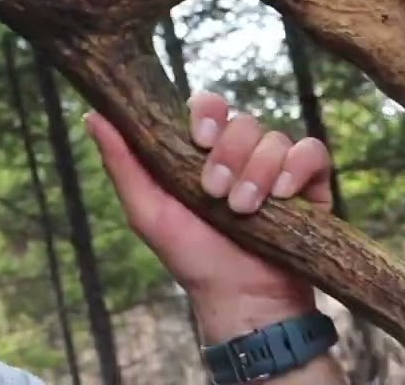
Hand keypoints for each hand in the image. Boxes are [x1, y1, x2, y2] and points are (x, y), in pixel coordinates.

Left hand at [85, 91, 333, 341]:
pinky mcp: (310, 183)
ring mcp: (276, 165)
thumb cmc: (191, 256)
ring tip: (243, 209)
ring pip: (274, 136)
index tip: (199, 140)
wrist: (240, 298)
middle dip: (229, 156)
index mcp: (203, 151)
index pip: (208, 105)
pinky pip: (312, 151)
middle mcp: (241, 151)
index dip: (206, 113)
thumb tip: (92, 114)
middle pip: (242, 121)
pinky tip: (283, 194)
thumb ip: (122, 162)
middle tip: (216, 193)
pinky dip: (296, 167)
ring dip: (257, 172)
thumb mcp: (147, 211)